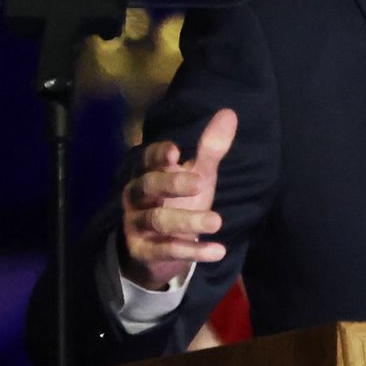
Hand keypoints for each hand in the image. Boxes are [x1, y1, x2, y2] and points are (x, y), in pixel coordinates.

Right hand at [119, 109, 236, 290]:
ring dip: (188, 221)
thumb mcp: (197, 176)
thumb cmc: (178, 204)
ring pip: (157, 219)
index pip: (148, 159)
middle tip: (201, 184)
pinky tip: (218, 251)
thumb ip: (210, 149)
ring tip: (217, 221)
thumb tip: (229, 113)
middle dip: (173, 183)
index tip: (175, 152)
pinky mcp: (143, 251)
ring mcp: (136, 225)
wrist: (157, 253)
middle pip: (149, 186)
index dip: (158, 154)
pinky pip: (165, 250)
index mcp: (149, 173)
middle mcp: (137, 197)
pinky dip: (192, 251)